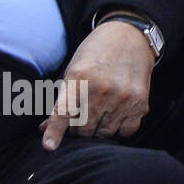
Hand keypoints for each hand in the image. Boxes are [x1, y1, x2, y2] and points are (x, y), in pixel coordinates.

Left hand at [40, 20, 154, 150]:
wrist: (129, 36)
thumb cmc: (95, 54)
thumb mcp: (73, 70)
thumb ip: (61, 101)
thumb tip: (43, 129)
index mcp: (79, 78)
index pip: (64, 112)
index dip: (55, 131)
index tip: (49, 146)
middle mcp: (101, 89)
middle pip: (83, 130)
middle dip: (79, 130)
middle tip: (82, 118)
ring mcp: (122, 97)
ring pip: (104, 134)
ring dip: (98, 130)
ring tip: (99, 114)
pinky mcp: (140, 103)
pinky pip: (125, 132)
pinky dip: (118, 130)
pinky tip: (116, 116)